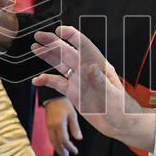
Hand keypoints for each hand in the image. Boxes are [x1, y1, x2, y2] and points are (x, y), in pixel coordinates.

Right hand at [31, 26, 155, 151]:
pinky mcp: (73, 92)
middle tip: (38, 36)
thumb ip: (100, 82)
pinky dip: (46, 80)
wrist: (119, 124)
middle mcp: (86, 70)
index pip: (84, 46)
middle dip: (53, 43)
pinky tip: (37, 80)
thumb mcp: (111, 95)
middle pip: (67, 52)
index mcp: (98, 65)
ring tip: (35, 48)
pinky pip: (57, 83)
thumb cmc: (120, 108)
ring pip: (60, 64)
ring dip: (48, 56)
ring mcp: (78, 80)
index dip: (72, 36)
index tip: (59, 31)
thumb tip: (91, 68)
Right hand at [46, 97, 82, 155]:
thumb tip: (79, 139)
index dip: (70, 147)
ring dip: (58, 150)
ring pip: (52, 142)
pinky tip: (60, 146)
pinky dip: (56, 144)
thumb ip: (75, 127)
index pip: (64, 140)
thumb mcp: (72, 114)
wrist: (53, 96)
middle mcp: (52, 127)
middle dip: (62, 153)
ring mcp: (48, 127)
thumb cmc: (64, 103)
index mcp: (59, 124)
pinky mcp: (48, 125)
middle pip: (56, 144)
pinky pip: (51, 138)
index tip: (75, 152)